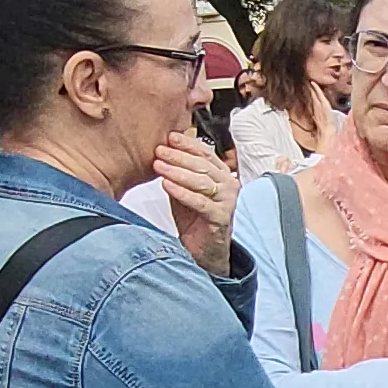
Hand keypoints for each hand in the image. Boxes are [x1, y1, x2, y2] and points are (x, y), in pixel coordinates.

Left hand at [155, 131, 235, 272]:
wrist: (204, 250)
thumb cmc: (195, 220)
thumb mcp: (185, 191)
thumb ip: (178, 174)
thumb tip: (163, 153)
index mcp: (222, 175)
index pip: (206, 154)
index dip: (188, 144)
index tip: (170, 137)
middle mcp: (228, 185)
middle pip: (202, 166)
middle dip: (179, 156)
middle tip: (159, 150)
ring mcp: (227, 201)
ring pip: (201, 181)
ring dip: (177, 172)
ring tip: (159, 165)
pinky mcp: (220, 217)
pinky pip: (199, 202)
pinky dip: (181, 192)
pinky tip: (166, 185)